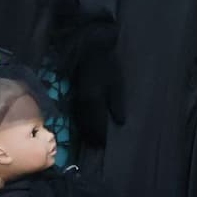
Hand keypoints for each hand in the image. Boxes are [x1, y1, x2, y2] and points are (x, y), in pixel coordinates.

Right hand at [71, 21, 125, 147]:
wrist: (89, 48)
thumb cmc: (107, 64)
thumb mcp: (116, 82)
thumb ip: (117, 103)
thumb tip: (120, 122)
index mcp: (94, 99)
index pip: (96, 123)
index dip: (99, 135)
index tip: (103, 146)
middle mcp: (83, 101)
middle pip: (86, 124)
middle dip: (91, 136)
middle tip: (96, 147)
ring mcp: (77, 96)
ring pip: (80, 119)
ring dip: (85, 130)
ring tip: (90, 141)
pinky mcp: (76, 92)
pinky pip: (78, 112)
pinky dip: (81, 121)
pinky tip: (85, 125)